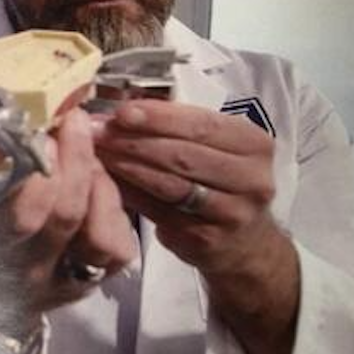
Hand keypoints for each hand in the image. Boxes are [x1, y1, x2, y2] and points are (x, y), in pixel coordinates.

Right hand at [0, 108, 135, 325]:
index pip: (24, 211)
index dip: (42, 168)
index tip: (46, 131)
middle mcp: (32, 268)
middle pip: (66, 214)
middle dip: (76, 159)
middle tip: (77, 123)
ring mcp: (67, 279)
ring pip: (101, 235)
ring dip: (100, 185)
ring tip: (90, 158)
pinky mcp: (95, 281)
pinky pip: (119, 247)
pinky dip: (115, 212)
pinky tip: (101, 192)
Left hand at [94, 100, 279, 272]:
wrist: (244, 242)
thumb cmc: (222, 182)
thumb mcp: (218, 148)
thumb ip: (179, 129)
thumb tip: (122, 112)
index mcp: (254, 146)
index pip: (202, 125)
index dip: (159, 117)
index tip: (123, 111)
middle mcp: (251, 180)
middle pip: (184, 155)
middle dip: (136, 141)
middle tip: (99, 132)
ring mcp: (230, 214)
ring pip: (170, 186)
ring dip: (128, 167)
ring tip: (99, 153)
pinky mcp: (205, 241)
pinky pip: (159, 213)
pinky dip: (131, 194)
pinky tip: (109, 182)